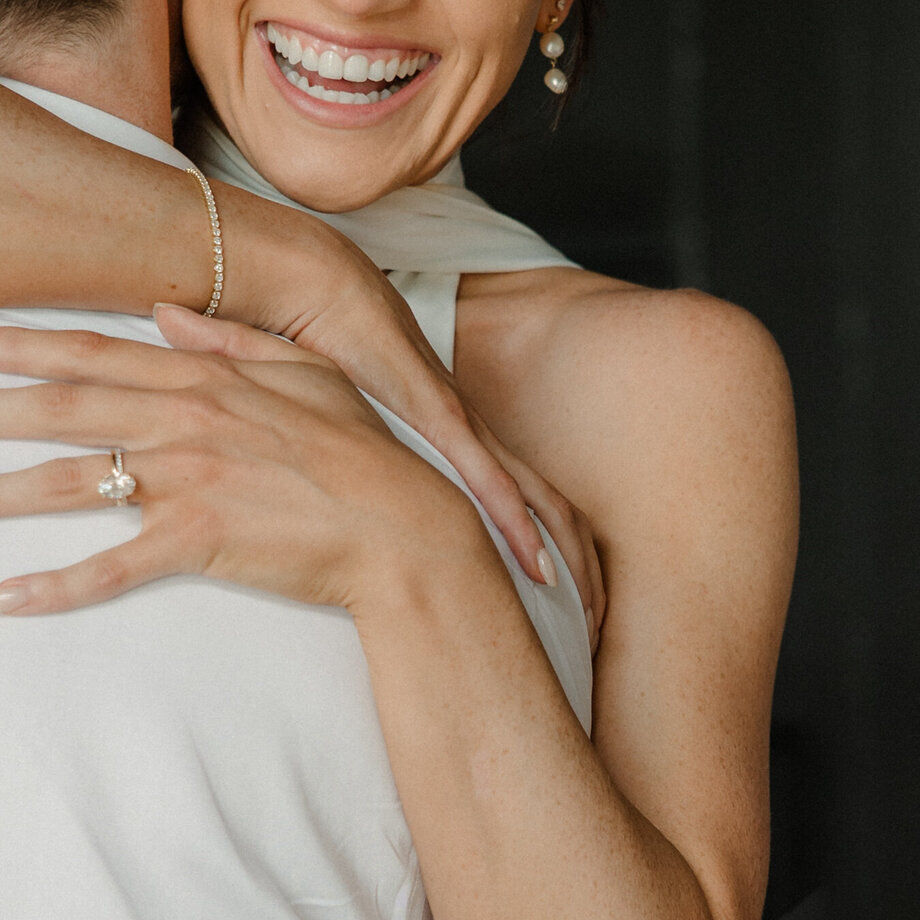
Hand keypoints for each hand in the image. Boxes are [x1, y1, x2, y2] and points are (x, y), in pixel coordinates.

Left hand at [0, 317, 491, 617]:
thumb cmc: (359, 451)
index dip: (21, 346)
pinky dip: (55, 585)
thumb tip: (164, 315)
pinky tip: (5, 596)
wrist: (402, 527)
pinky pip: (112, 567)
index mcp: (200, 380)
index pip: (92, 354)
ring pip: (71, 483)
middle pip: (62, 410)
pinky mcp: (199, 542)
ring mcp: (188, 481)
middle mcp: (183, 422)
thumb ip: (228, 342)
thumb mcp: (302, 373)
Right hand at [223, 238, 605, 650]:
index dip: (555, 554)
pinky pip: (491, 483)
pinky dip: (517, 527)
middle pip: (554, 514)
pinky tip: (537, 569)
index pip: (529, 507)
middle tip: (598, 630)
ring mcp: (464, 428)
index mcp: (462, 439)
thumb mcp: (351, 425)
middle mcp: (476, 436)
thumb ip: (363, 462)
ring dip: (567, 562)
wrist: (322, 289)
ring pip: (538, 506)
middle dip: (583, 574)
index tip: (570, 607)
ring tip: (589, 618)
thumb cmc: (331, 348)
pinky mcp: (442, 421)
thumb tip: (352, 510)